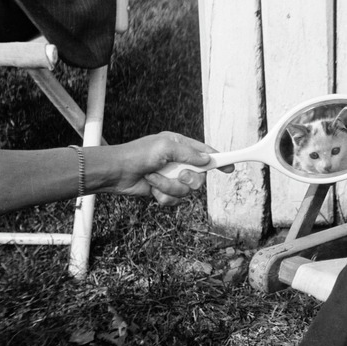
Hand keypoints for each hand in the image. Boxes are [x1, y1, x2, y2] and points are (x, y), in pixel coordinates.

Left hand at [95, 132, 233, 205]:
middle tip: (179, 175)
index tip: (230, 168)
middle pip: (200, 177)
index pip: (206, 153)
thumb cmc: (137, 154)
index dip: (219, 160)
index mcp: (180, 146)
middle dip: (189, 179)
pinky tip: (152, 188)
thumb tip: (207, 159)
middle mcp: (178, 161)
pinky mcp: (164, 190)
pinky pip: (175, 199)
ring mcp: (171, 177)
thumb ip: (190, 154)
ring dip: (170, 187)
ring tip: (154, 179)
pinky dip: (163, 195)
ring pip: (187, 191)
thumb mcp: (166, 147)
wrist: (116, 173)